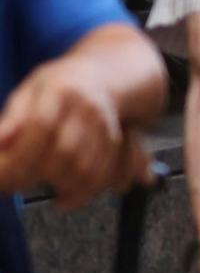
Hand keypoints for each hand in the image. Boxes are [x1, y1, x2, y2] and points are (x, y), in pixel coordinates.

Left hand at [0, 62, 147, 207]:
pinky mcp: (116, 144)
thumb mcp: (28, 92)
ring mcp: (105, 126)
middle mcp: (87, 108)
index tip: (2, 178)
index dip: (20, 156)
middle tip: (15, 186)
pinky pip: (103, 175)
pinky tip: (65, 196)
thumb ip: (12, 119)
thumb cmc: (57, 87)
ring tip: (40, 191)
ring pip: (87, 169)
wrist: (104, 77)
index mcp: (60, 91)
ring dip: (61, 188)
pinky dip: (83, 192)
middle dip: (37, 176)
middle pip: (66, 152)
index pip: (40, 126)